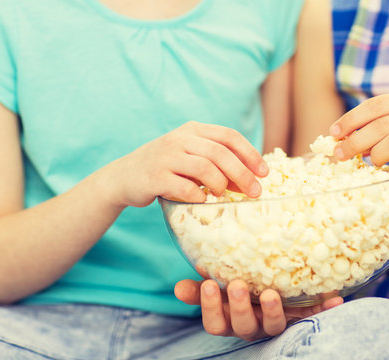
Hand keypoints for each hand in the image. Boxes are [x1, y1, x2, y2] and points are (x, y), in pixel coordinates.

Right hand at [99, 121, 268, 207]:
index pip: (229, 136)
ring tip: (223, 195)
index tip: (264, 173)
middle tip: (255, 192)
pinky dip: (198, 196)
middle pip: (220, 153)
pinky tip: (201, 201)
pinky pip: (183, 187)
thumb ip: (217, 163)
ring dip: (220, 184)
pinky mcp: (154, 176)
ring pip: (204, 167)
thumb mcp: (191, 158)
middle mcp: (180, 139)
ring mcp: (165, 156)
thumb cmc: (167, 169)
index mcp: (193, 130)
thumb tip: (251, 180)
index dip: (250, 154)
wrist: (124, 176)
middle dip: (242, 174)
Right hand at [175, 278, 342, 340]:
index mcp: (230, 319)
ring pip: (274, 326)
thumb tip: (178, 288)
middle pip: (244, 326)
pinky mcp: (298, 317)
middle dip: (240, 307)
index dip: (210, 307)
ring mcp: (276, 322)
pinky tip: (335, 298)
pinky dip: (323, 309)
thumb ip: (200, 290)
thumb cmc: (236, 291)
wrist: (266, 293)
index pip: (215, 322)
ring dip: (275, 312)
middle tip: (239, 286)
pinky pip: (311, 316)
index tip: (208, 284)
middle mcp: (252, 325)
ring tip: (272, 294)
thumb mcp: (217, 289)